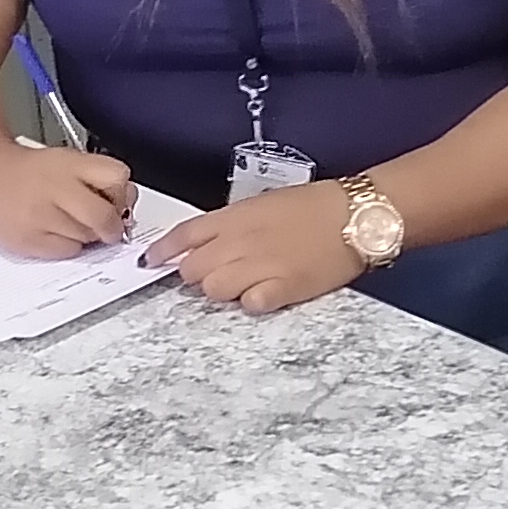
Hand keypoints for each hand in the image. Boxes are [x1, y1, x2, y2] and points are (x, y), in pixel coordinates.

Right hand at [0, 141, 136, 258]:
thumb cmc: (34, 171)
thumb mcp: (70, 160)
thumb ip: (102, 178)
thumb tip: (127, 206)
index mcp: (69, 163)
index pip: (117, 178)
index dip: (122, 194)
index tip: (117, 200)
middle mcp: (53, 187)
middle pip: (104, 217)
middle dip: (112, 226)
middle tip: (107, 226)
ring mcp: (38, 216)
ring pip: (87, 238)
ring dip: (89, 235)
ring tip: (70, 221)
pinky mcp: (28, 240)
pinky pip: (67, 252)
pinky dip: (69, 246)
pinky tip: (55, 231)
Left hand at [141, 181, 361, 313]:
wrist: (356, 214)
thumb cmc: (314, 206)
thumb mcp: (264, 204)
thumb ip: (232, 225)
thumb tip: (206, 244)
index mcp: (234, 217)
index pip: (183, 235)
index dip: (162, 251)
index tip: (151, 262)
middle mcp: (240, 241)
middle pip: (192, 270)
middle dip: (198, 275)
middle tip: (218, 273)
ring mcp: (260, 265)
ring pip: (214, 290)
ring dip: (223, 290)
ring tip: (246, 283)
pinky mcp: (284, 287)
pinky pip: (250, 304)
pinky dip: (253, 302)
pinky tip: (267, 293)